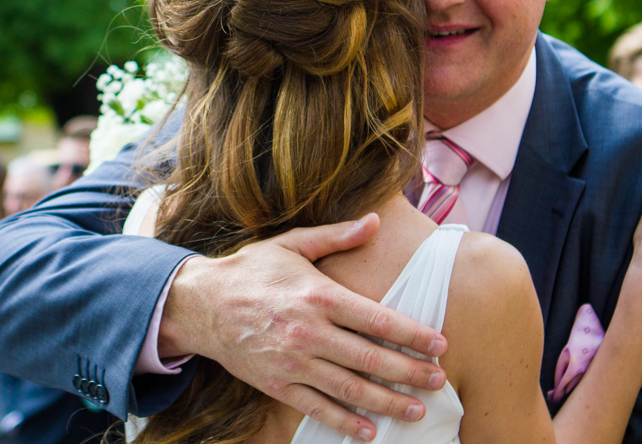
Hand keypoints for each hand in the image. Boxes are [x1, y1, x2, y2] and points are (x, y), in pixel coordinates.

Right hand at [161, 214, 447, 441]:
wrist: (201, 304)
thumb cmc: (252, 270)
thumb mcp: (292, 243)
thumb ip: (336, 236)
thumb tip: (375, 220)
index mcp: (318, 295)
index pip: (377, 319)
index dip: (412, 334)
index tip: (440, 345)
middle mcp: (309, 332)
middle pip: (371, 358)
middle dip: (410, 371)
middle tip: (440, 380)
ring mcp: (293, 362)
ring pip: (349, 389)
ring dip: (387, 402)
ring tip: (417, 409)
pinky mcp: (277, 385)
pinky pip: (317, 408)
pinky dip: (345, 422)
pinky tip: (369, 430)